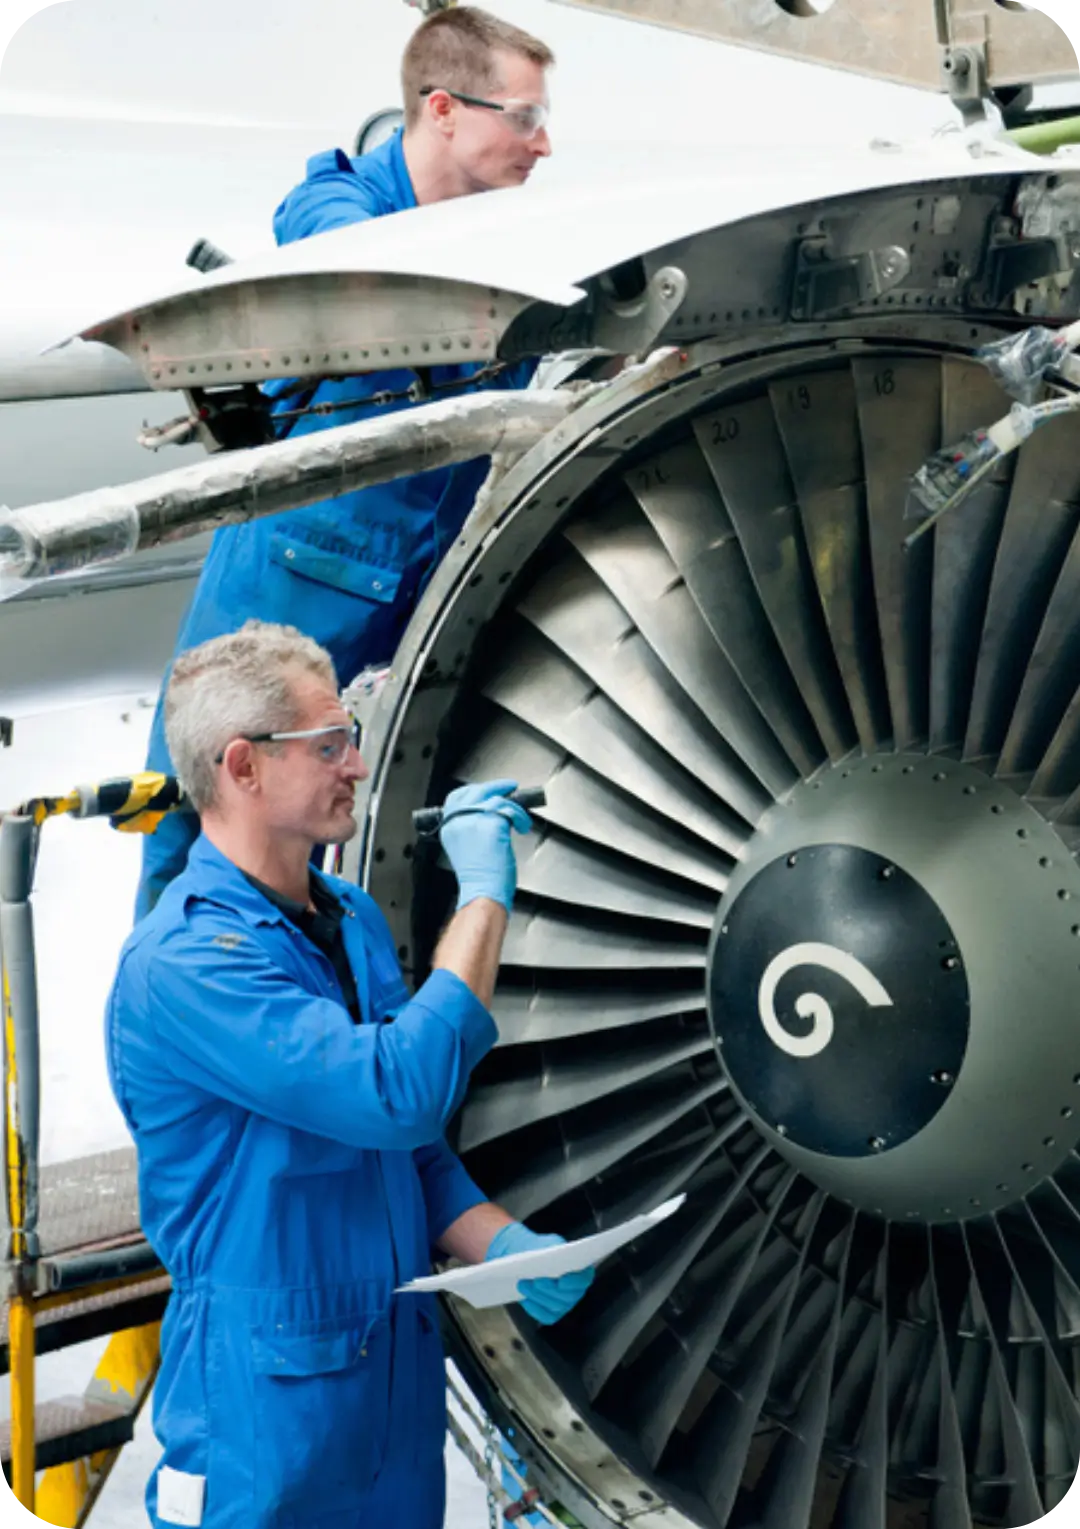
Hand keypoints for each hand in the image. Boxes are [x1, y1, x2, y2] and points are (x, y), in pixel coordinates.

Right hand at [439, 778, 532, 912]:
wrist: (484, 892)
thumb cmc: (479, 878)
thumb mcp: (465, 847)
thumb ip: (470, 827)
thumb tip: (488, 814)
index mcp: (449, 827)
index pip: (457, 797)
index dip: (475, 790)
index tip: (488, 790)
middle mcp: (459, 821)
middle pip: (477, 791)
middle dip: (497, 787)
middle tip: (509, 788)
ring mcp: (475, 820)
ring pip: (498, 799)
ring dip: (514, 808)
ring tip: (520, 818)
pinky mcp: (493, 824)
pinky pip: (511, 810)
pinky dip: (521, 817)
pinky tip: (523, 826)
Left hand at [484, 1220, 594, 1324]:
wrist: (528, 1259)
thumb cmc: (541, 1249)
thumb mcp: (549, 1243)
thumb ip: (553, 1248)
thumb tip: (553, 1255)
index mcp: (581, 1271)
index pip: (584, 1280)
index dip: (574, 1282)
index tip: (560, 1280)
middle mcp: (576, 1291)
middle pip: (568, 1296)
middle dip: (550, 1289)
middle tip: (536, 1281)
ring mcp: (565, 1304)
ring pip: (555, 1306)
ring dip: (538, 1296)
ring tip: (523, 1284)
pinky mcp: (552, 1314)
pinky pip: (545, 1316)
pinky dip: (534, 1308)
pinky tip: (524, 1298)